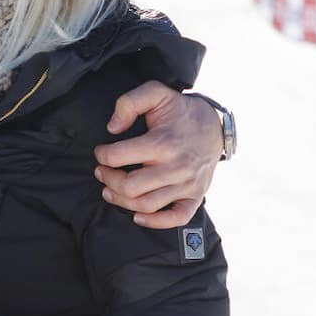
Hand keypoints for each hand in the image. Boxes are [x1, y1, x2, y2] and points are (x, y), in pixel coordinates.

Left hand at [93, 82, 221, 229]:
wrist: (215, 126)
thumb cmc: (180, 111)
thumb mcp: (156, 93)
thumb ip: (129, 102)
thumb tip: (112, 127)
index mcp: (162, 142)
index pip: (118, 156)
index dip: (102, 155)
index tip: (100, 152)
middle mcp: (175, 166)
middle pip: (129, 186)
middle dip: (108, 179)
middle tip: (102, 172)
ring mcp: (187, 184)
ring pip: (146, 205)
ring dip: (121, 201)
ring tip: (111, 190)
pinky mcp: (195, 196)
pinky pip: (176, 218)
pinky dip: (155, 222)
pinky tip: (138, 216)